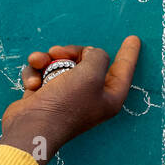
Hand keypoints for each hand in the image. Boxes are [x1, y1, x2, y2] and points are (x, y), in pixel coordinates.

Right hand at [0, 37, 141, 164]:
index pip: (123, 70)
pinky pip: (42, 74)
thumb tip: (89, 53)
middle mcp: (90, 96)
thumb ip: (97, 56)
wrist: (31, 127)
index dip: (128, 53)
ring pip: (60, 64)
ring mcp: (66, 95)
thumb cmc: (66, 103)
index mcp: (109, 96)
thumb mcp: (90, 74)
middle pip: (87, 61)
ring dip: (47, 61)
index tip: (134, 38)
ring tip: (39, 64)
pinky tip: (32, 84)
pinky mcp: (45, 95)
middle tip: (58, 52)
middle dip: (71, 52)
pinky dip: (35, 74)